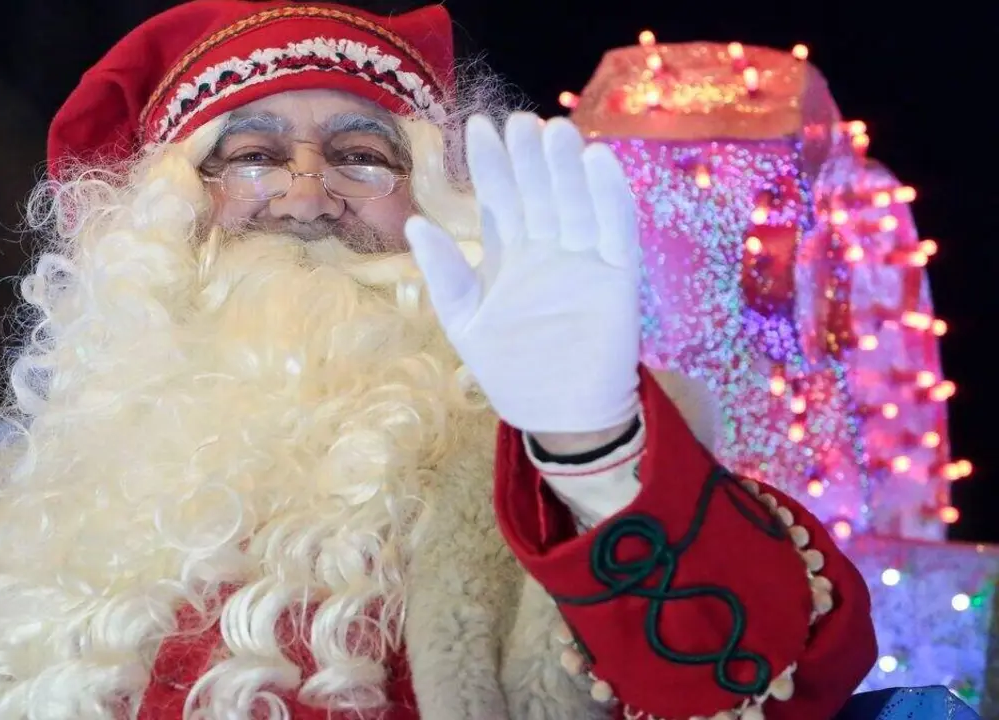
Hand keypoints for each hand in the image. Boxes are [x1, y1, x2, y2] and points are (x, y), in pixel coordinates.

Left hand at [405, 112, 641, 433]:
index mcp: (510, 253)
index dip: (489, 163)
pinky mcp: (618, 275)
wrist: (557, 415)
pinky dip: (609, 196)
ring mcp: (584, 257)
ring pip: (575, 200)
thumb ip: (444, 273)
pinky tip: (597, 161)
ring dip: (565, 166)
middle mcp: (547, 246)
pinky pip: (617, 228)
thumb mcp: (464, 320)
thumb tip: (414, 222)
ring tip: (552, 130)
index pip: (499, 197)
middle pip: (537, 190)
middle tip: (518, 120)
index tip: (476, 127)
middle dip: (527, 156)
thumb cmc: (509, 369)